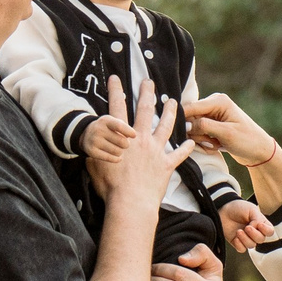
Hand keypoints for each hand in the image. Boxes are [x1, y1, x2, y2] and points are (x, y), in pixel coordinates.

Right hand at [81, 111, 133, 165]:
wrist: (86, 134)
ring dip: (120, 151)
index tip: (134, 135)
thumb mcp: (114, 122)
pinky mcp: (91, 151)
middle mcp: (98, 130)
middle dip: (126, 144)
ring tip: (118, 149)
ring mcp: (94, 141)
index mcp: (105, 120)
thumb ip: (124, 127)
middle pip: (121, 141)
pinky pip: (110, 158)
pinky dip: (116, 159)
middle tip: (124, 144)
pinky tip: (117, 157)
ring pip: (117, 151)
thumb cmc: (107, 129)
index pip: (119, 126)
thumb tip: (133, 135)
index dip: (129, 131)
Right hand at [89, 78, 192, 206]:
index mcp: (122, 137)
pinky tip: (191, 142)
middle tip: (148, 81)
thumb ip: (95, 153)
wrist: (130, 202)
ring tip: (173, 101)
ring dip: (170, 112)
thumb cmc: (110, 186)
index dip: (115, 91)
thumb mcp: (94, 166)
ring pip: (166, 125)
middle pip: (145, 110)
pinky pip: (179, 154)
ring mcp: (156, 150)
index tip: (116, 78)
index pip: (117, 108)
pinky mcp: (166, 164)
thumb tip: (90, 150)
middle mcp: (141, 139)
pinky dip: (185, 148)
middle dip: (146, 93)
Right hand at [182, 91, 274, 162]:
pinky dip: (203, 141)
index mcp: (219, 100)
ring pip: (192, 128)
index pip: (191, 107)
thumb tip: (185, 124)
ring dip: (201, 139)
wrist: (259, 151)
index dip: (184, 121)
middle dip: (198, 134)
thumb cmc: (247, 141)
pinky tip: (216, 145)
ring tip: (216, 144)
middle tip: (212, 142)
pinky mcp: (210, 124)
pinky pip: (197, 133)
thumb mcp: (226, 134)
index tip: (183, 135)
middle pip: (190, 118)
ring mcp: (211, 114)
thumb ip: (204, 126)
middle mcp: (213, 103)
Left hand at [218, 199, 272, 252]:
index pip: (270, 232)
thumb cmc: (239, 208)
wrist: (224, 210)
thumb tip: (257, 229)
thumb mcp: (251, 210)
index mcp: (261, 224)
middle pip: (261, 239)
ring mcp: (246, 238)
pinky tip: (236, 238)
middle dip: (254, 234)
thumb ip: (258, 219)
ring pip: (252, 245)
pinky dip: (239, 245)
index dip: (266, 230)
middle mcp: (255, 232)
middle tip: (247, 227)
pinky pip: (242, 249)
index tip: (259, 225)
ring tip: (239, 231)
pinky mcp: (237, 243)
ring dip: (245, 239)